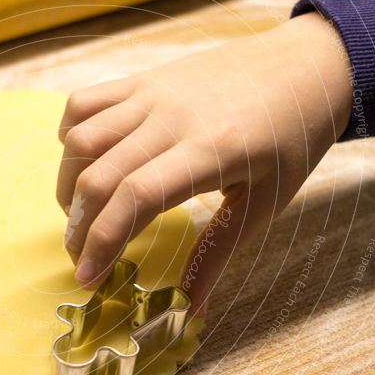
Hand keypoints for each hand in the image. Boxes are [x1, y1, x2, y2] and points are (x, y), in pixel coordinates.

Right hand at [56, 12, 352, 315]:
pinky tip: (84, 162)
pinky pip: (85, 102)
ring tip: (80, 215)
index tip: (87, 278)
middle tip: (82, 257)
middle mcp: (172, 117)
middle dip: (79, 226)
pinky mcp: (143, 79)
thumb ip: (218, 253)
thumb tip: (192, 308)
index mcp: (211, 151)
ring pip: (82, 138)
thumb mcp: (264, 203)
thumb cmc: (291, 139)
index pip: (135, 198)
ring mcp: (153, 93)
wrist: (306, 66)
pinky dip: (70, 135)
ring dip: (68, 184)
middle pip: (98, 174)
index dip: (102, 242)